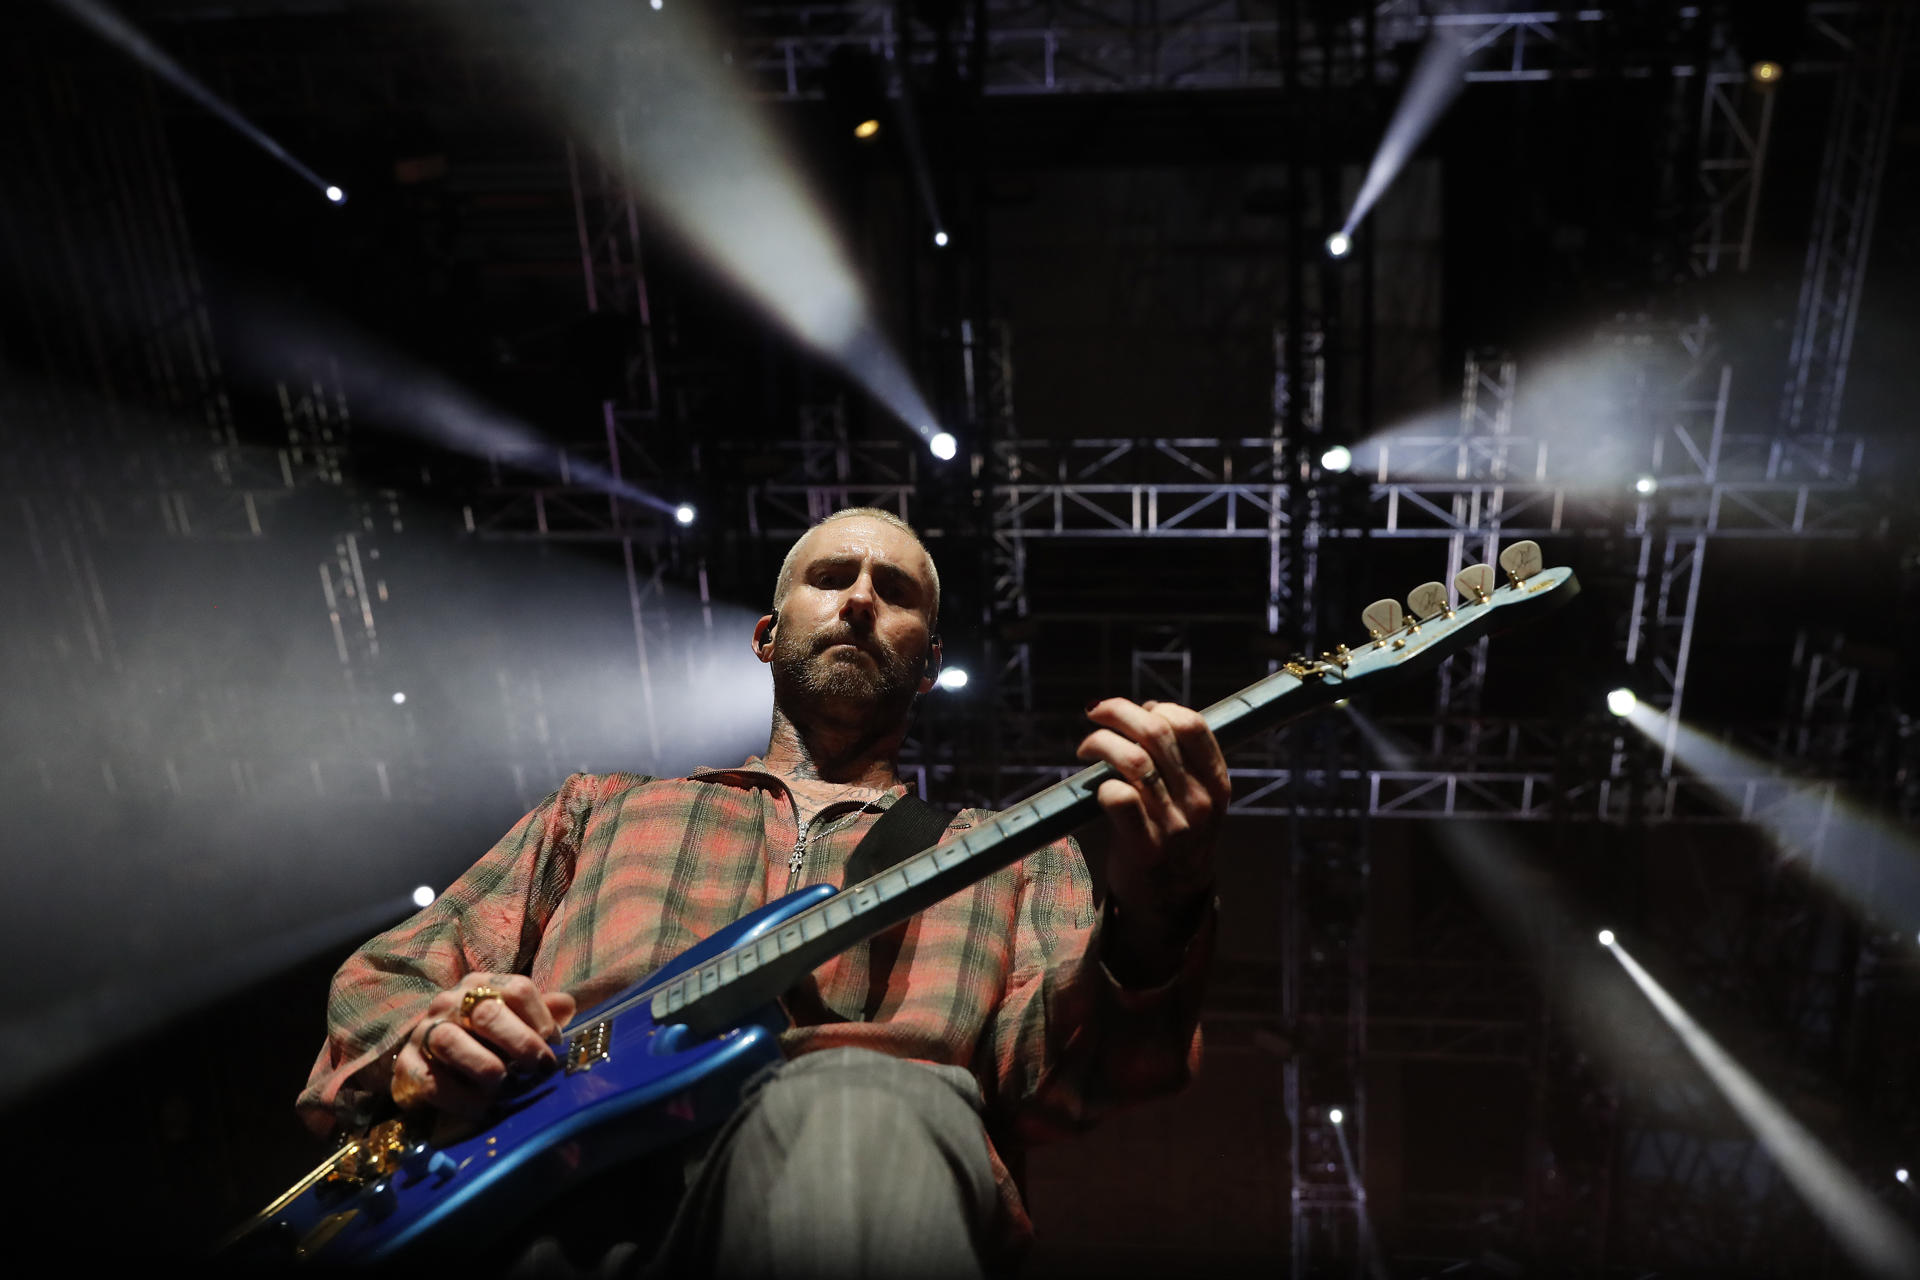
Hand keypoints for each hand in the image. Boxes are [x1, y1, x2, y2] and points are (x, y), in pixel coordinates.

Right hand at [388, 974, 575, 1117]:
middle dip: (520, 1043)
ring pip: (451, 1041)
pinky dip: (460, 1098)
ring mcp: (424, 1032)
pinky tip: (482, 1108)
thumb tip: (567, 1006)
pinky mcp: (406, 1067)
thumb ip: (543, 1013)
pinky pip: (430, 1081)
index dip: (541, 1018)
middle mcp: (450, 1003)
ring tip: (504, 1086)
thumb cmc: (484, 1041)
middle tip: (539, 1069)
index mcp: (481, 986)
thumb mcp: (515, 1023)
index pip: (517, 989)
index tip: (554, 1045)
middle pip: (486, 1012)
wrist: (427, 1063)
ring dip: (484, 1067)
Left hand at [1077, 698, 1230, 964]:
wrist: (1170, 902)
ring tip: (1087, 748)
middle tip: (1097, 714)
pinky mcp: (1145, 847)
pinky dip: (1102, 783)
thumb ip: (1182, 764)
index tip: (1138, 711)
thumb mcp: (1196, 802)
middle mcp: (1199, 803)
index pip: (1192, 725)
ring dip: (1102, 742)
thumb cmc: (1175, 839)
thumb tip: (1145, 714)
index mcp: (1216, 785)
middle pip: (1157, 733)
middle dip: (1118, 712)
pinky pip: (1119, 798)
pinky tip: (1096, 786)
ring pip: (1134, 761)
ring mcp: (1174, 826)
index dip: (1159, 708)